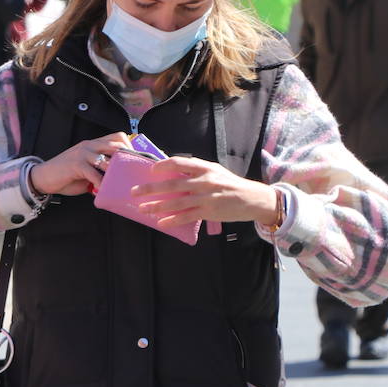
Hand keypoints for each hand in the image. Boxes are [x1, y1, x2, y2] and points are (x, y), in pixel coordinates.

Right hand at [28, 133, 129, 196]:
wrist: (44, 177)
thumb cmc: (66, 176)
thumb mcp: (86, 170)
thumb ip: (100, 172)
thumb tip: (117, 182)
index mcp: (93, 145)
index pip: (117, 137)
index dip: (128, 146)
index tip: (135, 159)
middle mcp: (89, 146)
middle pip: (116, 144)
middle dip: (127, 157)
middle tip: (132, 172)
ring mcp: (82, 154)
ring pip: (107, 158)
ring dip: (116, 171)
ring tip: (121, 182)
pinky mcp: (76, 165)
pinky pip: (94, 173)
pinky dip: (101, 183)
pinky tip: (104, 190)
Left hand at [132, 157, 279, 228]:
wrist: (253, 199)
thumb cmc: (230, 184)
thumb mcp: (215, 171)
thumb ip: (196, 171)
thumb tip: (172, 170)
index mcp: (205, 168)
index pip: (179, 163)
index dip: (163, 166)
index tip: (150, 171)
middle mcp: (204, 181)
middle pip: (172, 185)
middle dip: (150, 189)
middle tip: (134, 192)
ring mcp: (206, 198)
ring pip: (176, 203)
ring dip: (157, 206)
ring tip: (143, 209)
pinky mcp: (209, 212)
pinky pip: (186, 217)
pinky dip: (172, 220)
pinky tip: (161, 223)